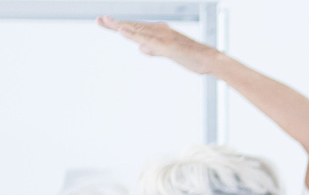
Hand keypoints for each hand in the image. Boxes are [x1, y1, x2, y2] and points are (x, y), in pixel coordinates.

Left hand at [98, 15, 221, 74]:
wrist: (210, 60)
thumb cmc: (192, 57)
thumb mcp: (169, 53)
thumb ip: (154, 49)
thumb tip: (141, 48)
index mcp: (159, 32)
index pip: (134, 27)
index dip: (119, 25)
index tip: (104, 22)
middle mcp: (159, 30)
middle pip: (132, 26)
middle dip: (114, 23)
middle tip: (98, 20)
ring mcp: (161, 36)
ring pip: (137, 29)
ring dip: (119, 25)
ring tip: (104, 21)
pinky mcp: (165, 44)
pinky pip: (146, 38)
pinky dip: (132, 34)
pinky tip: (121, 30)